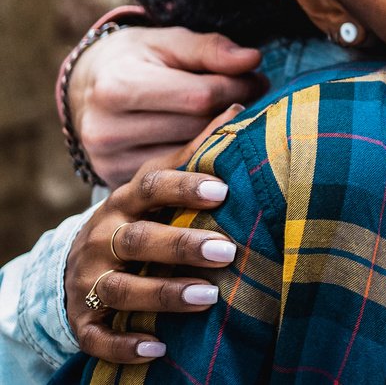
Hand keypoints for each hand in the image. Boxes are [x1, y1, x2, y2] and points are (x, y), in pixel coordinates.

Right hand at [65, 108, 242, 363]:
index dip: (184, 187)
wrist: (76, 264)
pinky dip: (126, 345)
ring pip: (121, 289)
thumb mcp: (157, 185)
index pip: (150, 187)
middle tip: (227, 251)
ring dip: (164, 294)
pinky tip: (159, 349)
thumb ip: (195, 151)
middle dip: (182, 246)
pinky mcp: (84, 320)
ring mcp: (89, 281)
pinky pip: (98, 336)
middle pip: (138, 240)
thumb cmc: (138, 217)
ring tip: (208, 298)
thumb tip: (239, 107)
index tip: (222, 189)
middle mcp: (101, 239)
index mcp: (125, 202)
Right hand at [67, 27, 264, 187]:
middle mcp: (106, 129)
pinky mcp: (114, 181)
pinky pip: (173, 175)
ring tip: (230, 118)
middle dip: (231, 112)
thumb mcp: (168, 41)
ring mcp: (108, 161)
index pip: (200, 95)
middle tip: (251, 100)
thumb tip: (253, 59)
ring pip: (189, 156)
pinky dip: (196, 160)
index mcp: (117, 87)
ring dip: (218, 138)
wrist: (88, 86)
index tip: (258, 80)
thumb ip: (210, 49)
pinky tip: (207, 143)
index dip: (239, 87)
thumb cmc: (136, 58)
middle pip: (196, 128)